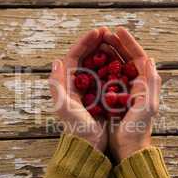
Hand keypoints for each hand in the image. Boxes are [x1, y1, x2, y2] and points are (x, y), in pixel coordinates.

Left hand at [49, 28, 108, 151]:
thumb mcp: (64, 108)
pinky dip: (113, 66)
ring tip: (115, 41)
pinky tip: (121, 60)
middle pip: (86, 57)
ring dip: (105, 51)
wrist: (88, 145)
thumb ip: (57, 86)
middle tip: (107, 32)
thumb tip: (56, 61)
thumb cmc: (76, 128)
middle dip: (95, 43)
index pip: (74, 56)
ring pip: (97, 65)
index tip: (97, 32)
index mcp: (67, 83)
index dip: (84, 42)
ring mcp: (90, 89)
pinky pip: (107, 76)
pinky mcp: (101, 95)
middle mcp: (78, 84)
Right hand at [104, 27, 161, 161]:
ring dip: (109, 53)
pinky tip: (94, 61)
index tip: (118, 30)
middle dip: (118, 44)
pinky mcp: (115, 97)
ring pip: (117, 66)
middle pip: (127, 58)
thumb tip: (150, 59)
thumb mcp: (148, 105)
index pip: (139, 57)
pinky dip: (102, 67)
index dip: (129, 42)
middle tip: (105, 33)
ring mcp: (125, 90)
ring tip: (99, 43)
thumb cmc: (139, 128)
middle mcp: (137, 84)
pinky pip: (109, 78)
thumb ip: (151, 82)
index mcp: (146, 83)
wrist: (129, 147)